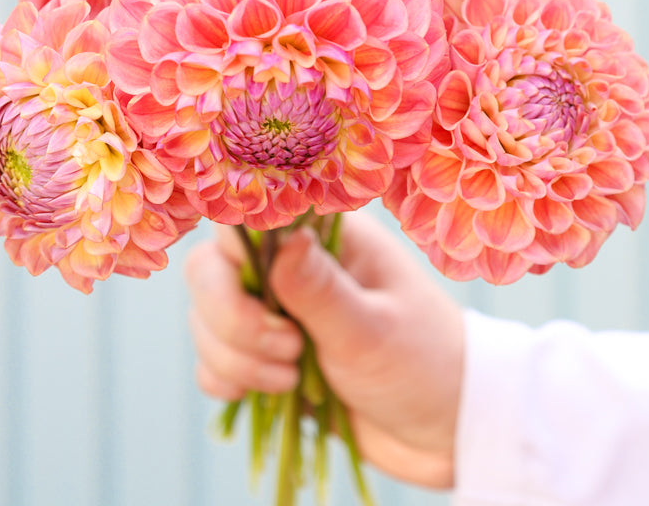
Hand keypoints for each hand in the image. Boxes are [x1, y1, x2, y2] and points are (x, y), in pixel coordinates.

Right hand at [185, 211, 463, 488]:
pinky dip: (225, 378)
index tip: (272, 304)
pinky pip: (213, 357)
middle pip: (212, 269)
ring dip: (233, 356)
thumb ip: (322, 290)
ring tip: (291, 379)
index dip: (237, 259)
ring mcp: (277, 310)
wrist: (442, 427)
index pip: (249, 220)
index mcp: (328, 238)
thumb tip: (282, 236)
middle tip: (290, 352)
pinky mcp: (265, 355)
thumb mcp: (373, 330)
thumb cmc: (422, 364)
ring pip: (207, 317)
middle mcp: (294, 265)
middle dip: (233, 320)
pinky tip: (266, 393)